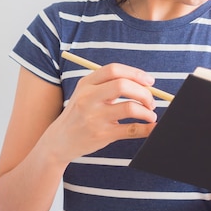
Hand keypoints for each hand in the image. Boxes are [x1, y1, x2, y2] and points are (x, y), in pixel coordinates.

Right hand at [42, 63, 157, 164]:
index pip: (114, 70)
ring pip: (130, 107)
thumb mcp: (86, 93)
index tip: (150, 82)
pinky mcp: (101, 135)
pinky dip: (146, 128)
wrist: (59, 140)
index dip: (136, 73)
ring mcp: (94, 117)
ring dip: (147, 111)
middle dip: (144, 92)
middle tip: (151, 101)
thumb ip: (109, 85)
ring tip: (150, 115)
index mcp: (86, 83)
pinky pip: (131, 129)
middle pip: (123, 85)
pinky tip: (151, 127)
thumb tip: (145, 84)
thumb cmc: (80, 114)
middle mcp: (88, 98)